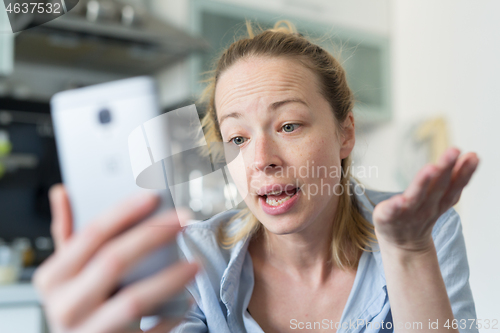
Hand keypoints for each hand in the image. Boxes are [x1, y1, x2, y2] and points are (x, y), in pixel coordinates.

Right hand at [33, 184, 198, 332]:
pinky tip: (185, 301)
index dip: (123, 212)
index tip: (152, 197)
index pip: (91, 235)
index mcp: (53, 279)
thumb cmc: (76, 306)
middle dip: (153, 235)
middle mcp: (65, 306)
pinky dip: (171, 315)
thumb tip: (61, 192)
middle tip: (183, 219)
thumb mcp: (64, 274)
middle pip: (113, 261)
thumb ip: (66, 235)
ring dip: (169, 279)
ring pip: (134, 300)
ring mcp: (88, 332)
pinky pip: (150, 332)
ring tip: (195, 264)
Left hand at [372, 147, 478, 252]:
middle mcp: (426, 207)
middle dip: (446, 169)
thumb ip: (454, 178)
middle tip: (454, 151)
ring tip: (431, 167)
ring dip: (424, 183)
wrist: (402, 244)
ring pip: (416, 197)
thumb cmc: (420, 213)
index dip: (464, 172)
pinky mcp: (387, 217)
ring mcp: (406, 213)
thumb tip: (472, 155)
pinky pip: (391, 212)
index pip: (454, 186)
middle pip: (437, 188)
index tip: (471, 156)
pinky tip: (398, 200)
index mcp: (439, 201)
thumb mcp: (440, 197)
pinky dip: (394, 206)